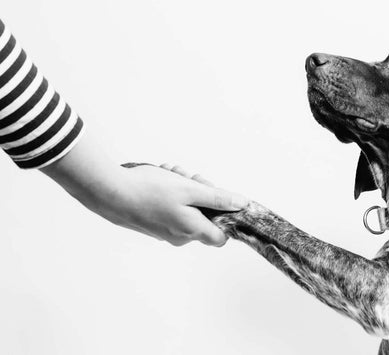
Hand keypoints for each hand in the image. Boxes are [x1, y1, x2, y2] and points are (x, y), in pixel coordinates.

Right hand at [116, 163, 247, 245]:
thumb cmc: (148, 190)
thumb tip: (242, 205)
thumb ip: (218, 199)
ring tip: (172, 172)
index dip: (226, 216)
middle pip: (204, 216)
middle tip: (189, 176)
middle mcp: (179, 237)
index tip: (219, 197)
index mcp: (192, 231)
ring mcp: (164, 232)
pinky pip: (171, 209)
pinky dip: (171, 193)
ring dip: (184, 188)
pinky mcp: (152, 224)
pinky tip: (162, 176)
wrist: (107, 192)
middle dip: (201, 192)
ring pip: (187, 209)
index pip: (222, 236)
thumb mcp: (189, 190)